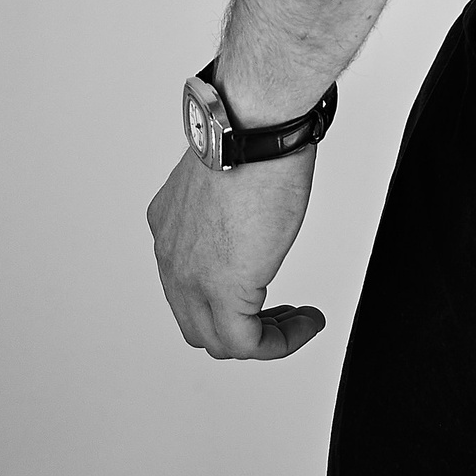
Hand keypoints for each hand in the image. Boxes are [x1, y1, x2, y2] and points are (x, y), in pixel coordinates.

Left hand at [146, 145, 324, 361]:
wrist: (253, 130)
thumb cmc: (251, 135)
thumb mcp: (231, 179)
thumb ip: (230, 205)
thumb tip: (254, 211)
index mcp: (170, 226)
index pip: (187, 283)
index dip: (225, 294)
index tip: (262, 283)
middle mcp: (172, 256)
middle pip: (196, 320)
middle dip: (241, 324)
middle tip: (279, 314)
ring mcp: (191, 279)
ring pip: (217, 339)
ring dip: (263, 338)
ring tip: (297, 322)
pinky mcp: (224, 293)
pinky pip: (247, 344)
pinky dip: (279, 344)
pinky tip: (305, 324)